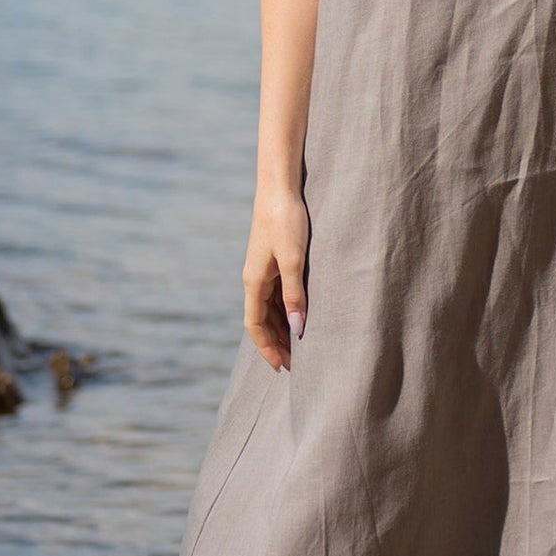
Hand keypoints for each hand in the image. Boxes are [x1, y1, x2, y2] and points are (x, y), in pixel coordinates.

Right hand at [243, 187, 308, 372]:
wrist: (279, 187)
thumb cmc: (286, 221)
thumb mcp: (293, 260)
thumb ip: (295, 295)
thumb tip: (297, 329)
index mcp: (254, 282)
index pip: (255, 326)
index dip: (267, 348)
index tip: (281, 368)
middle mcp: (254, 279)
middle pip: (262, 320)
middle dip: (277, 342)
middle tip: (297, 364)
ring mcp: (263, 269)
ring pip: (269, 308)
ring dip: (281, 327)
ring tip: (301, 346)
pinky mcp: (272, 260)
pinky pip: (276, 294)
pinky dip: (285, 310)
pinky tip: (300, 316)